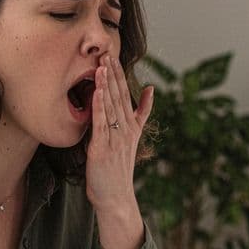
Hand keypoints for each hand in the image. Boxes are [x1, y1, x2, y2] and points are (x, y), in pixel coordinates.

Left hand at [85, 52, 153, 248]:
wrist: (116, 198)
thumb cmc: (118, 170)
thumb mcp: (132, 138)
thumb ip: (142, 113)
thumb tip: (151, 90)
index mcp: (131, 126)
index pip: (125, 94)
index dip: (118, 73)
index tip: (113, 54)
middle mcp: (125, 129)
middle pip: (119, 95)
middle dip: (112, 73)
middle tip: (107, 50)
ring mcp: (115, 138)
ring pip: (111, 106)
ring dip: (107, 84)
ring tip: (103, 64)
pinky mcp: (103, 148)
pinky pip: (102, 122)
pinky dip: (100, 105)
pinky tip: (98, 89)